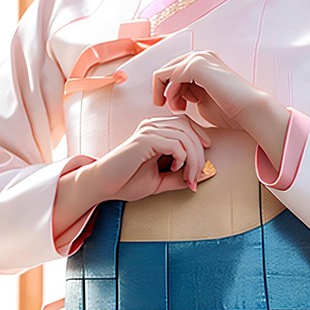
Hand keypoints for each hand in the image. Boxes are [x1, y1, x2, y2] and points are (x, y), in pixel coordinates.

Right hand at [91, 113, 212, 200]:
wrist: (102, 185)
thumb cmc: (126, 181)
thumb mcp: (161, 179)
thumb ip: (181, 176)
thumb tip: (207, 174)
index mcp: (155, 130)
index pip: (186, 124)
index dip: (199, 140)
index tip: (203, 165)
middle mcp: (152, 126)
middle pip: (189, 128)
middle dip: (199, 153)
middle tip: (197, 177)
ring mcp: (148, 131)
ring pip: (185, 136)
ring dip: (194, 159)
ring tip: (189, 177)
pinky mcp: (144, 139)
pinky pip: (175, 144)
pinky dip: (182, 158)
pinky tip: (174, 169)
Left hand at [152, 50, 260, 130]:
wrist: (249, 110)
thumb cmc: (229, 109)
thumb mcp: (201, 99)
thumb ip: (187, 92)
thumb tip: (170, 93)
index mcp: (204, 62)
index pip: (175, 71)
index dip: (170, 90)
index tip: (175, 107)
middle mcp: (200, 56)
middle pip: (167, 69)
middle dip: (165, 90)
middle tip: (173, 108)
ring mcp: (198, 58)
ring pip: (165, 72)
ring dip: (167, 93)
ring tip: (178, 109)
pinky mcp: (195, 65)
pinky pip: (168, 77)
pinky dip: (169, 93)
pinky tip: (180, 106)